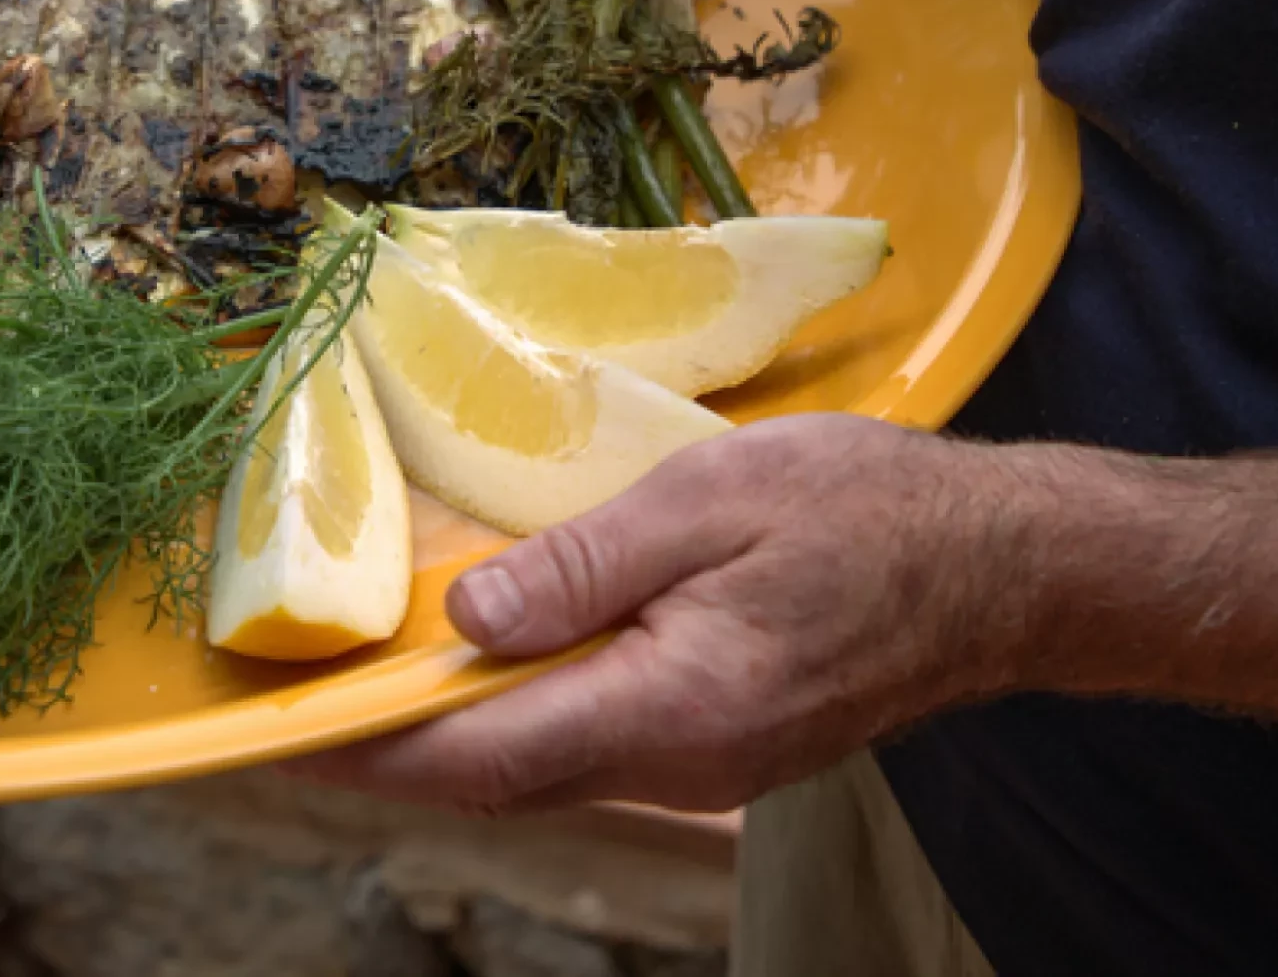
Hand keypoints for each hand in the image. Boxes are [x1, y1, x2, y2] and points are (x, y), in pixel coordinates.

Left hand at [289, 413, 1043, 816]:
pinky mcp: (722, 748)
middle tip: (297, 705)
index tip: (278, 735)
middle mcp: (679, 765)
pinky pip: (590, 748)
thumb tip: (468, 624)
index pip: (482, 754)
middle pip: (497, 779)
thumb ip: (585, 565)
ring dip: (451, 734)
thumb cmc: (865, 511)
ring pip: (541, 769)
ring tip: (367, 681)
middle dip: (390, 749)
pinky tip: (487, 667)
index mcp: (671, 706)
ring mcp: (705, 768)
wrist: (999, 568)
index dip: (369, 748)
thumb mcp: (713, 498)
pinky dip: (518, 718)